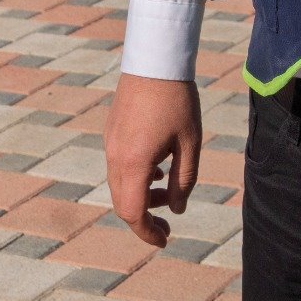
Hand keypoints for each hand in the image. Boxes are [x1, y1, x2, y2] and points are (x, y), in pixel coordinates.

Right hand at [105, 73, 202, 246]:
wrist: (155, 60)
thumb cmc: (177, 100)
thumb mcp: (190, 144)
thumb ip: (184, 181)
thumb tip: (176, 209)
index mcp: (135, 163)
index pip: (133, 212)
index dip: (147, 233)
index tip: (164, 240)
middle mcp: (115, 157)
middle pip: (123, 203)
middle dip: (145, 218)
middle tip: (168, 225)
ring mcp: (110, 144)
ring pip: (120, 185)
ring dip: (142, 196)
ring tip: (169, 191)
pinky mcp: (111, 133)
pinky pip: (118, 167)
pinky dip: (136, 178)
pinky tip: (159, 168)